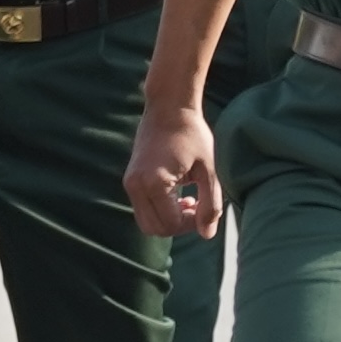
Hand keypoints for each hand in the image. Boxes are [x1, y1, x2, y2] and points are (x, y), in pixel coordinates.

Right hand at [126, 96, 226, 240]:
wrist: (169, 106)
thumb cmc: (192, 134)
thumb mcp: (209, 170)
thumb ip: (210, 204)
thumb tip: (207, 235)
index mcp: (155, 183)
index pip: (172, 224)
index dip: (192, 224)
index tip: (206, 208)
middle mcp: (136, 185)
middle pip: (155, 229)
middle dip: (179, 225)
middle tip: (198, 207)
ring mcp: (130, 182)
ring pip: (147, 222)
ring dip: (169, 219)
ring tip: (189, 200)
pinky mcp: (130, 179)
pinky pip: (143, 208)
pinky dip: (160, 209)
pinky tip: (178, 193)